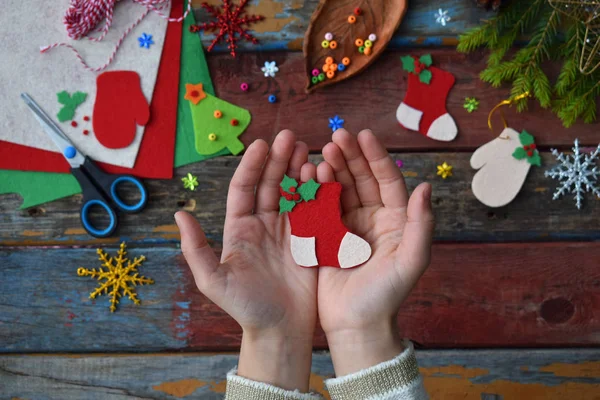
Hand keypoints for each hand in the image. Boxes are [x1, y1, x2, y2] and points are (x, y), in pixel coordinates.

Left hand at [175, 130, 316, 390]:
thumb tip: (179, 213)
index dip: (252, 166)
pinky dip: (318, 191)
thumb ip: (196, 248)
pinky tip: (322, 173)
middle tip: (288, 137)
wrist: (280, 330)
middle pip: (270, 184)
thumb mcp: (213, 279)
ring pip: (293, 192)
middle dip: (278, 160)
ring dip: (298, 169)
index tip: (261, 145)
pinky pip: (314, 210)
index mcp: (240, 228)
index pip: (244, 189)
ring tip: (305, 148)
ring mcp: (289, 230)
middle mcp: (263, 224)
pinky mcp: (311, 239)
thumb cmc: (245, 307)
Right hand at [309, 129, 434, 375]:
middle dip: (350, 157)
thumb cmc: (387, 296)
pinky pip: (320, 207)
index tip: (363, 136)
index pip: (387, 181)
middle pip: (361, 179)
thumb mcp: (411, 261)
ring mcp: (347, 226)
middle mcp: (372, 218)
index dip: (376, 157)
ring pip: (340, 189)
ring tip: (322, 152)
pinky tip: (308, 175)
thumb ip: (421, 225)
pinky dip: (314, 190)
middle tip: (336, 137)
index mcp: (395, 220)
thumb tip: (426, 187)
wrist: (356, 325)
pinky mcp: (326, 236)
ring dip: (332, 169)